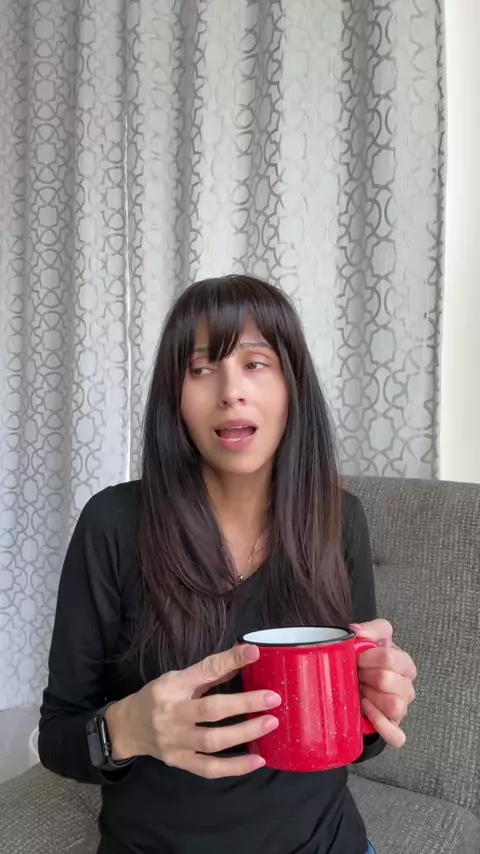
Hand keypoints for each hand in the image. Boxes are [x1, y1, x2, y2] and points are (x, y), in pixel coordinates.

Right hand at [106, 644, 280, 778]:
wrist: (128, 728)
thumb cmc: (158, 697)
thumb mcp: (178, 678)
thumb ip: (209, 672)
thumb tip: (245, 657)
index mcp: (172, 686)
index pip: (204, 670)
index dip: (229, 661)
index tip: (254, 653)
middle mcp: (172, 713)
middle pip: (211, 710)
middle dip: (244, 704)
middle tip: (272, 699)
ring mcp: (175, 741)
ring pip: (212, 741)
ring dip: (244, 734)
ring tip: (270, 724)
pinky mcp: (179, 762)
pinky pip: (209, 768)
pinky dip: (235, 767)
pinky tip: (257, 760)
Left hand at [350, 619, 416, 748]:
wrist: (357, 679)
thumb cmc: (368, 659)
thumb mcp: (371, 637)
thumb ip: (369, 629)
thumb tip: (358, 632)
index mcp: (405, 665)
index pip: (392, 658)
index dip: (369, 657)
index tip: (358, 657)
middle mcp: (407, 688)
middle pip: (389, 681)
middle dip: (366, 676)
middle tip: (358, 673)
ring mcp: (401, 709)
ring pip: (396, 707)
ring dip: (372, 697)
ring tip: (362, 690)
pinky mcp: (392, 728)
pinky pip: (396, 736)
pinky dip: (380, 723)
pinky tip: (366, 708)